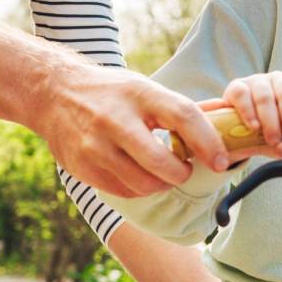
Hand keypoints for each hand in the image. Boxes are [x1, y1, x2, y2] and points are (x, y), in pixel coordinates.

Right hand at [33, 63, 232, 197]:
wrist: (55, 93)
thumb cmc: (113, 93)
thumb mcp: (145, 89)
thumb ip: (181, 108)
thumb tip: (227, 115)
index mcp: (140, 94)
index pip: (183, 117)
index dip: (208, 142)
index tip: (221, 160)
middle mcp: (115, 120)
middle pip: (161, 162)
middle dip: (181, 173)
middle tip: (185, 169)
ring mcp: (95, 146)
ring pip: (143, 183)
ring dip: (162, 184)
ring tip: (164, 173)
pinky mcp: (83, 167)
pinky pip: (124, 191)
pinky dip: (140, 189)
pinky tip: (140, 175)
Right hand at [221, 69, 281, 160]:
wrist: (243, 132)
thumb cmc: (272, 130)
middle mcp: (278, 80)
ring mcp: (257, 81)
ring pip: (265, 96)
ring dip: (271, 122)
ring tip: (273, 139)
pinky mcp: (236, 87)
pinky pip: (242, 95)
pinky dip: (249, 113)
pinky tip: (254, 127)